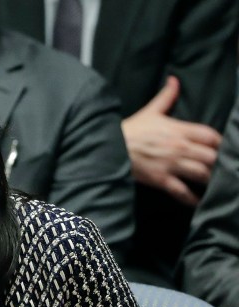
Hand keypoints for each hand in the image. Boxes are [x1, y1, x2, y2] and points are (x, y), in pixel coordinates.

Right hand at [122, 76, 221, 205]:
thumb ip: (167, 96)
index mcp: (179, 130)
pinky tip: (199, 201)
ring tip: (215, 184)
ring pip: (202, 174)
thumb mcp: (150, 111)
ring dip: (210, 180)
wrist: (110, 147)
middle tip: (220, 168)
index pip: (211, 136)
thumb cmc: (130, 130)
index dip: (220, 143)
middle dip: (218, 163)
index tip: (222, 148)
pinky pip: (182, 191)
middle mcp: (179, 148)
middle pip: (212, 157)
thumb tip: (174, 80)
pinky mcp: (161, 179)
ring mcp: (171, 165)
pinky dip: (192, 199)